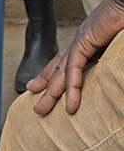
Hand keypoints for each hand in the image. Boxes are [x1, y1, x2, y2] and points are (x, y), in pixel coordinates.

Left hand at [29, 0, 123, 115]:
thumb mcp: (117, 44)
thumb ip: (112, 59)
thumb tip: (115, 71)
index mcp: (88, 40)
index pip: (67, 61)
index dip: (54, 75)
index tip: (43, 86)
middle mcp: (81, 40)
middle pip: (59, 68)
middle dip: (46, 86)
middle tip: (34, 103)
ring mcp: (81, 40)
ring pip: (62, 72)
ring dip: (51, 92)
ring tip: (41, 110)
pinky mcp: (85, 41)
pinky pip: (75, 68)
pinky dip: (72, 87)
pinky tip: (69, 105)